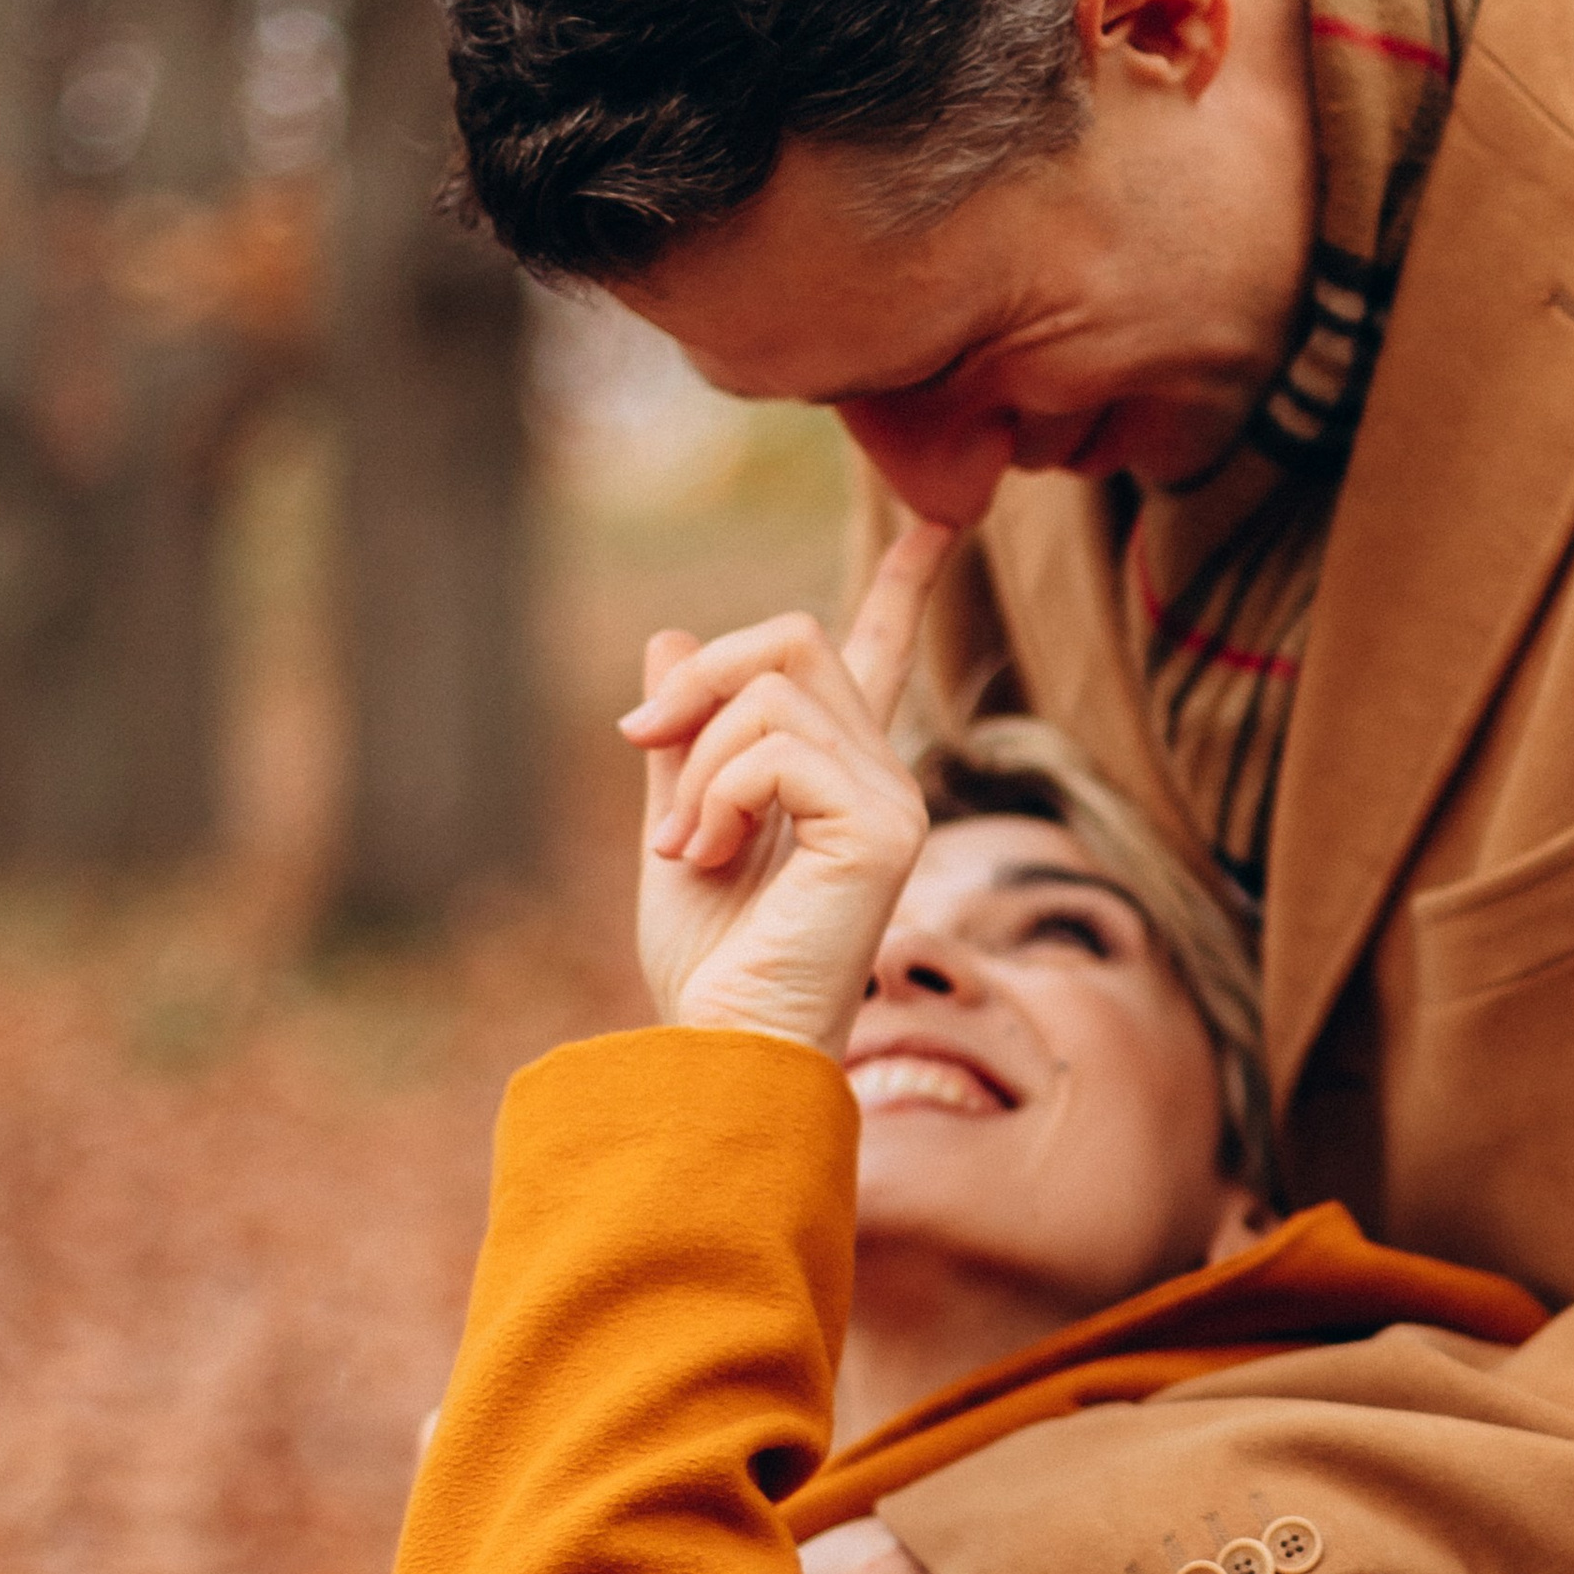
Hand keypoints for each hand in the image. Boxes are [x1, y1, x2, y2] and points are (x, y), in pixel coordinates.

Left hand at [620, 519, 950, 1048]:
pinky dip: (716, 794)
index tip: (935, 521)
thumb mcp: (676, 830)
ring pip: (773, 689)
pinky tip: (706, 856)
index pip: (878, 656)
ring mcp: (892, 799)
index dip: (904, 586)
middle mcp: (881, 776)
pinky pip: (776, 748)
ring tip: (683, 848)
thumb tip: (668, 639)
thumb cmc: (707, 971)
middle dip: (701, 677)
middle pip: (794, 639)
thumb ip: (682, 742)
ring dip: (697, 761)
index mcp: (838, 777)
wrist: (722, 1053)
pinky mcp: (883, 827)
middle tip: (639, 740)